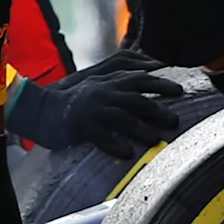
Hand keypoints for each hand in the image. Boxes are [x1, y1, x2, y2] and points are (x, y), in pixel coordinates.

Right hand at [7, 53, 189, 157]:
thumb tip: (149, 69)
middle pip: (137, 100)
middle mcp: (105, 93)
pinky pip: (103, 137)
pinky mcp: (83, 127)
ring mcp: (94, 110)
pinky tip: (128, 153)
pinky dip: (116, 145)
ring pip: (123, 118)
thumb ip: (121, 77)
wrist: (43, 109)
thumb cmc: (76, 98)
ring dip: (142, 129)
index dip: (161, 84)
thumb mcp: (98, 82)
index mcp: (110, 82)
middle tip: (175, 120)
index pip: (141, 79)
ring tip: (157, 140)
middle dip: (158, 109)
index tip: (180, 91)